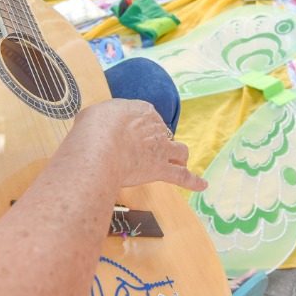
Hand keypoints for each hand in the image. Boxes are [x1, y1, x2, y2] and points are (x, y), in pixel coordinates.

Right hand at [68, 99, 205, 192]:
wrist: (100, 144)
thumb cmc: (93, 128)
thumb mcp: (93, 115)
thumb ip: (100, 121)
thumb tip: (94, 125)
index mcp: (141, 110)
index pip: (147, 117)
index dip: (141, 127)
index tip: (132, 134)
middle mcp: (155, 127)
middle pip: (163, 134)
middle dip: (157, 143)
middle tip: (146, 152)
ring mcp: (161, 149)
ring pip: (179, 151)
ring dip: (180, 157)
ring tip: (180, 162)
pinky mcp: (161, 169)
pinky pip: (182, 176)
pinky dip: (193, 181)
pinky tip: (202, 185)